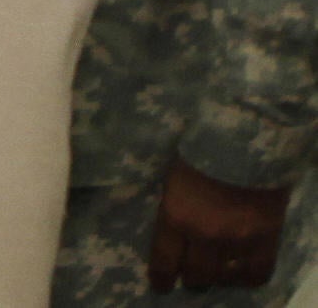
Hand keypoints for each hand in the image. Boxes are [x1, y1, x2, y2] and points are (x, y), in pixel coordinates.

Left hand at [148, 154, 292, 292]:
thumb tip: (172, 225)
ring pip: (224, 277)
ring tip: (216, 271)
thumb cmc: (201, 150)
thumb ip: (174, 205)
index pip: (164, 260)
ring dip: (217, 276)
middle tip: (191, 273)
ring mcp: (237, 241)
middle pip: (196, 275)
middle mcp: (205, 235)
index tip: (161, 285)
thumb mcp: (174, 177)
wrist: (246, 142)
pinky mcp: (266, 240)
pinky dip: (247, 277)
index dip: (162, 278)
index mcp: (176, 216)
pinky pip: (257, 274)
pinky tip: (241, 272)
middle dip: (191, 277)